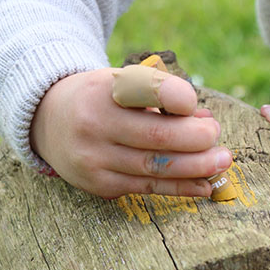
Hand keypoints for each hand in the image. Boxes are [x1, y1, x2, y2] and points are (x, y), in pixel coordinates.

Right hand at [30, 68, 232, 198]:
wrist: (48, 122)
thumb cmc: (101, 98)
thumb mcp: (123, 82)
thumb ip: (164, 97)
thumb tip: (205, 121)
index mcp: (104, 90)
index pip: (146, 90)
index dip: (178, 98)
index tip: (194, 104)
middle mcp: (95, 124)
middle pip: (157, 136)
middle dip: (197, 140)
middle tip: (218, 138)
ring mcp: (94, 158)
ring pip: (155, 167)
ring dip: (196, 167)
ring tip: (222, 162)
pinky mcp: (99, 184)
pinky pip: (147, 188)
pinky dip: (180, 188)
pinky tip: (204, 186)